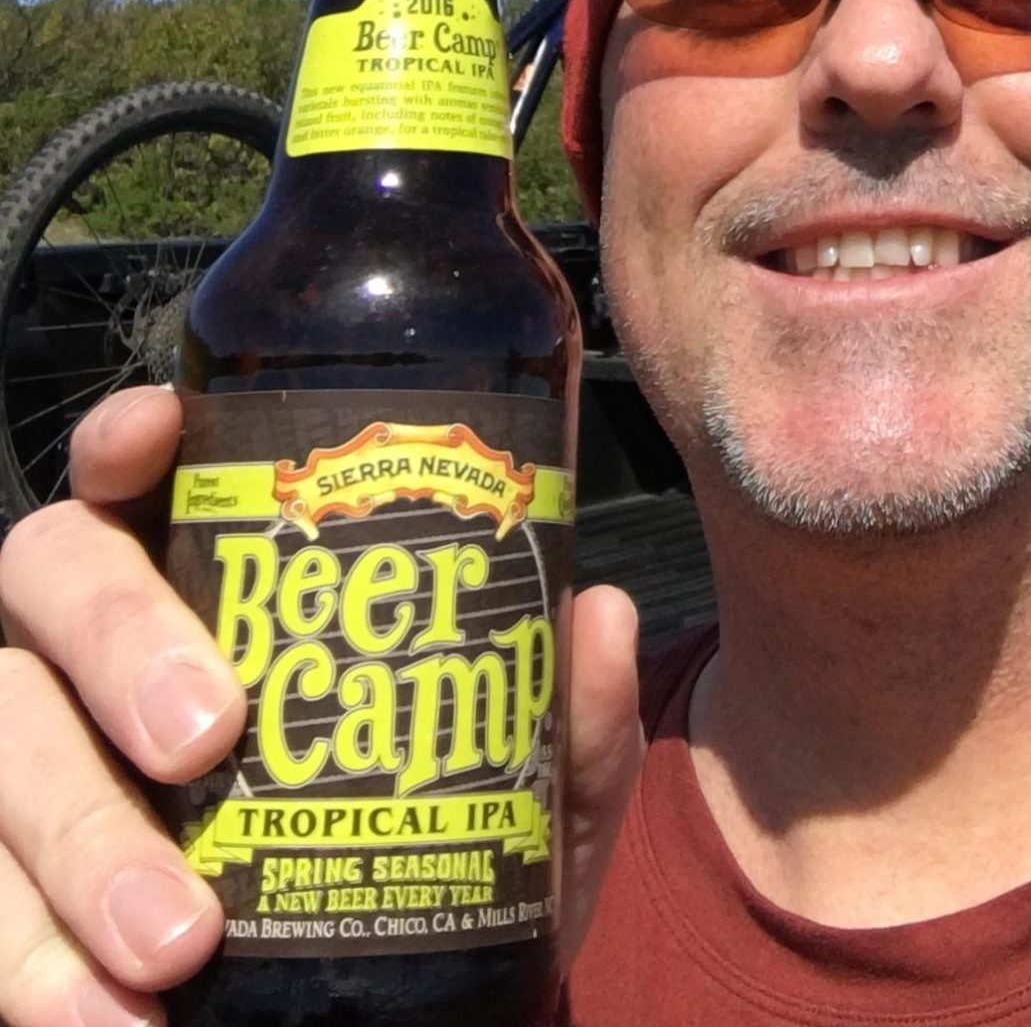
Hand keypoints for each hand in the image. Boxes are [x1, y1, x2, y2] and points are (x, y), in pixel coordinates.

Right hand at [0, 387, 642, 1025]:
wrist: (402, 1015)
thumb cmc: (434, 854)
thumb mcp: (527, 794)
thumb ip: (569, 718)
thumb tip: (597, 619)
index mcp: (205, 574)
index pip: (140, 470)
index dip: (128, 435)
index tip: (156, 437)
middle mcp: (93, 645)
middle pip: (52, 578)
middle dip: (122, 645)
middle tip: (211, 739)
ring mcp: (35, 760)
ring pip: (4, 749)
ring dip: (82, 845)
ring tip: (176, 944)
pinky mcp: (9, 891)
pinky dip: (34, 969)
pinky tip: (99, 1020)